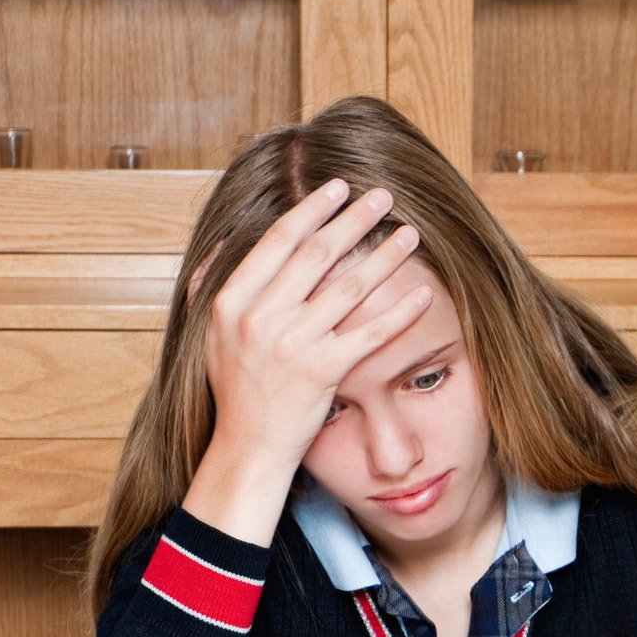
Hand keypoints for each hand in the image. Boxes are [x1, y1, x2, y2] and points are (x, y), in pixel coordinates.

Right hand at [182, 180, 429, 542]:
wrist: (248, 449)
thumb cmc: (236, 391)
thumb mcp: (212, 334)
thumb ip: (214, 284)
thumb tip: (229, 237)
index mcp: (232, 301)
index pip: (278, 241)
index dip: (311, 209)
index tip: (337, 188)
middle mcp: (260, 317)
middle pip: (317, 254)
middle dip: (354, 219)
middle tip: (382, 195)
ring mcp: (292, 345)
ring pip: (348, 287)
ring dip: (384, 256)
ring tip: (410, 234)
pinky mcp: (322, 373)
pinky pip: (370, 333)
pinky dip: (399, 311)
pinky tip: (424, 293)